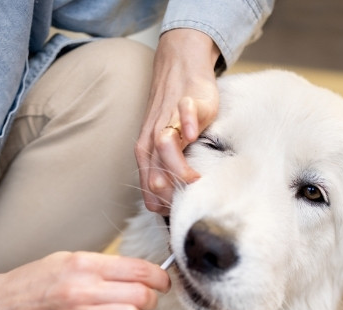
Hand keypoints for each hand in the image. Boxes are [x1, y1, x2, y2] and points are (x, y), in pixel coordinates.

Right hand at [0, 251, 170, 309]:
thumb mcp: (67, 260)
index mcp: (84, 263)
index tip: (162, 283)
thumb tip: (139, 273)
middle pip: (142, 295)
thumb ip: (102, 267)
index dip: (159, 278)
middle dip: (150, 300)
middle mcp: (83, 286)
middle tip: (144, 303)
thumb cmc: (36, 283)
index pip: (138, 269)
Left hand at [135, 29, 220, 215]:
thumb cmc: (177, 113)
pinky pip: (184, 111)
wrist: (180, 66)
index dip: (165, 205)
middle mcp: (152, 139)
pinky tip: (193, 135)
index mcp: (146, 154)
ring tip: (196, 179)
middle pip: (155, 173)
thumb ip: (168, 171)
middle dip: (172, 192)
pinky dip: (187, 123)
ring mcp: (169, 119)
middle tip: (191, 200)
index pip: (149, 191)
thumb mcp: (168, 145)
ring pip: (164, 146)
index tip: (182, 210)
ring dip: (178, 166)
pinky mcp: (187, 100)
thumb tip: (173, 204)